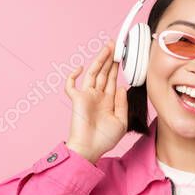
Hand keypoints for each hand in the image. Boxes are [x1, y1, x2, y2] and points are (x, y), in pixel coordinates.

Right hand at [64, 40, 127, 163]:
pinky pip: (71, 86)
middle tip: (115, 45)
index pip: (113, 80)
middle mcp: (97, 96)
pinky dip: (73, 76)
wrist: (90, 149)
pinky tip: (80, 69)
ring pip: (93, 74)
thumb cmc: (105, 139)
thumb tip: (122, 86)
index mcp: (108, 101)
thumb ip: (122, 103)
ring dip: (99, 60)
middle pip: (104, 73)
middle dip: (109, 59)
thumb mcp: (121, 121)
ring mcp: (87, 97)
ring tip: (107, 48)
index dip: (117, 68)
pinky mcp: (77, 100)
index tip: (122, 56)